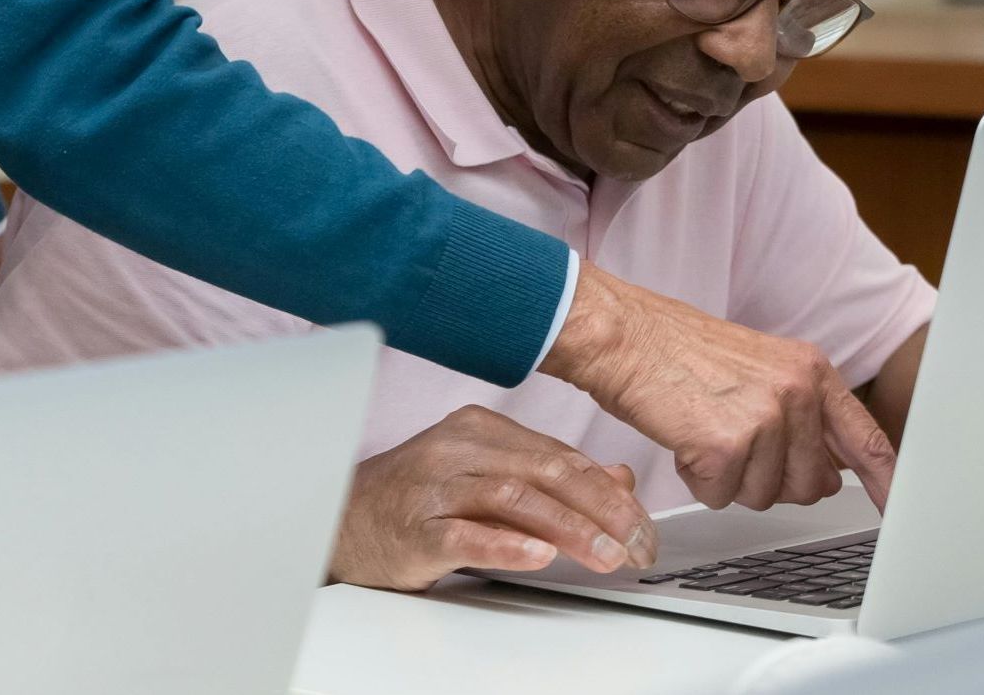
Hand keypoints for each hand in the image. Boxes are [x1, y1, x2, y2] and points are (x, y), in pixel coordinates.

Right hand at [329, 404, 658, 590]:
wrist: (341, 520)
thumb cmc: (417, 499)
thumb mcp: (489, 479)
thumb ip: (551, 477)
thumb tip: (619, 479)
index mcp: (479, 429)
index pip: (560, 457)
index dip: (610, 492)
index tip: (643, 526)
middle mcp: (457, 449)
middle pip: (544, 472)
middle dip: (602, 510)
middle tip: (637, 543)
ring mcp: (432, 487)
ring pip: (512, 498)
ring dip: (568, 528)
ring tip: (605, 554)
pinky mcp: (413, 529)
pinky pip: (463, 535)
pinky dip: (505, 544)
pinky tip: (537, 554)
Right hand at [539, 264, 895, 512]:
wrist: (623, 335)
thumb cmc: (677, 351)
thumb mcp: (758, 367)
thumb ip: (802, 416)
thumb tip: (828, 474)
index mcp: (810, 370)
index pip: (866, 438)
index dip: (885, 482)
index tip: (897, 509)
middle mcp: (795, 391)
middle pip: (811, 485)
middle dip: (770, 480)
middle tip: (733, 443)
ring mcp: (763, 417)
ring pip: (764, 495)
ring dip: (730, 479)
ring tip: (703, 432)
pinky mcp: (725, 444)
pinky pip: (722, 495)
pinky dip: (699, 480)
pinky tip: (685, 442)